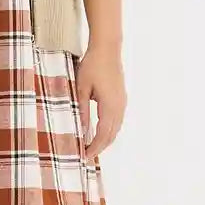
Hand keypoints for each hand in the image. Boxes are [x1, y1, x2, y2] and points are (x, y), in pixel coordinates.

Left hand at [75, 43, 125, 161]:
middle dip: (100, 147)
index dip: (94, 147)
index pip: (103, 134)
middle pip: (111, 135)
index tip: (84, 156)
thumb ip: (82, 110)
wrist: (107, 48)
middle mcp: (119, 106)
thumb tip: (81, 130)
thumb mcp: (81, 88)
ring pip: (116, 128)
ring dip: (105, 140)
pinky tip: (100, 132)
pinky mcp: (121, 98)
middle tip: (86, 156)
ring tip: (92, 148)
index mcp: (110, 105)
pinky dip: (109, 130)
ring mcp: (122, 102)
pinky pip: (117, 120)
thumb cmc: (92, 65)